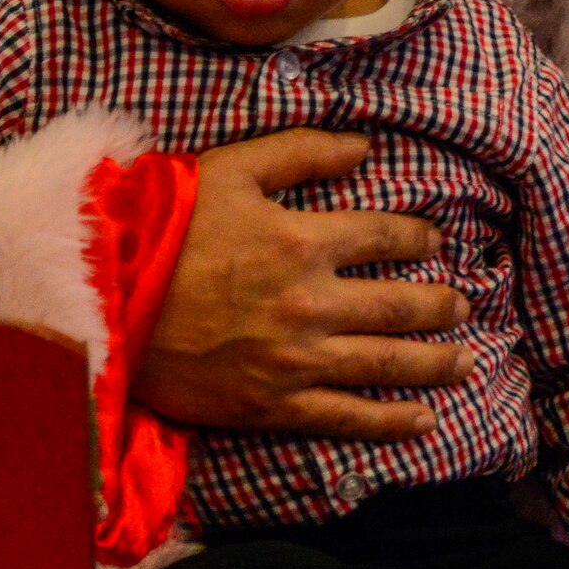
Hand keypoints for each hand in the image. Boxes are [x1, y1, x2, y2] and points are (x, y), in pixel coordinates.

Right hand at [132, 127, 472, 433]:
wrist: (102, 299)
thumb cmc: (165, 227)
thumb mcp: (234, 168)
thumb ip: (304, 152)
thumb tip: (366, 147)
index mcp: (305, 241)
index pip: (385, 236)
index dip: (418, 237)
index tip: (435, 240)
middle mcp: (311, 303)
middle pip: (400, 305)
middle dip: (441, 305)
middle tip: (464, 305)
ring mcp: (295, 360)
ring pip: (386, 363)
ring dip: (435, 363)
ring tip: (467, 361)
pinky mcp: (272, 405)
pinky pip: (346, 418)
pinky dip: (391, 421)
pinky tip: (424, 421)